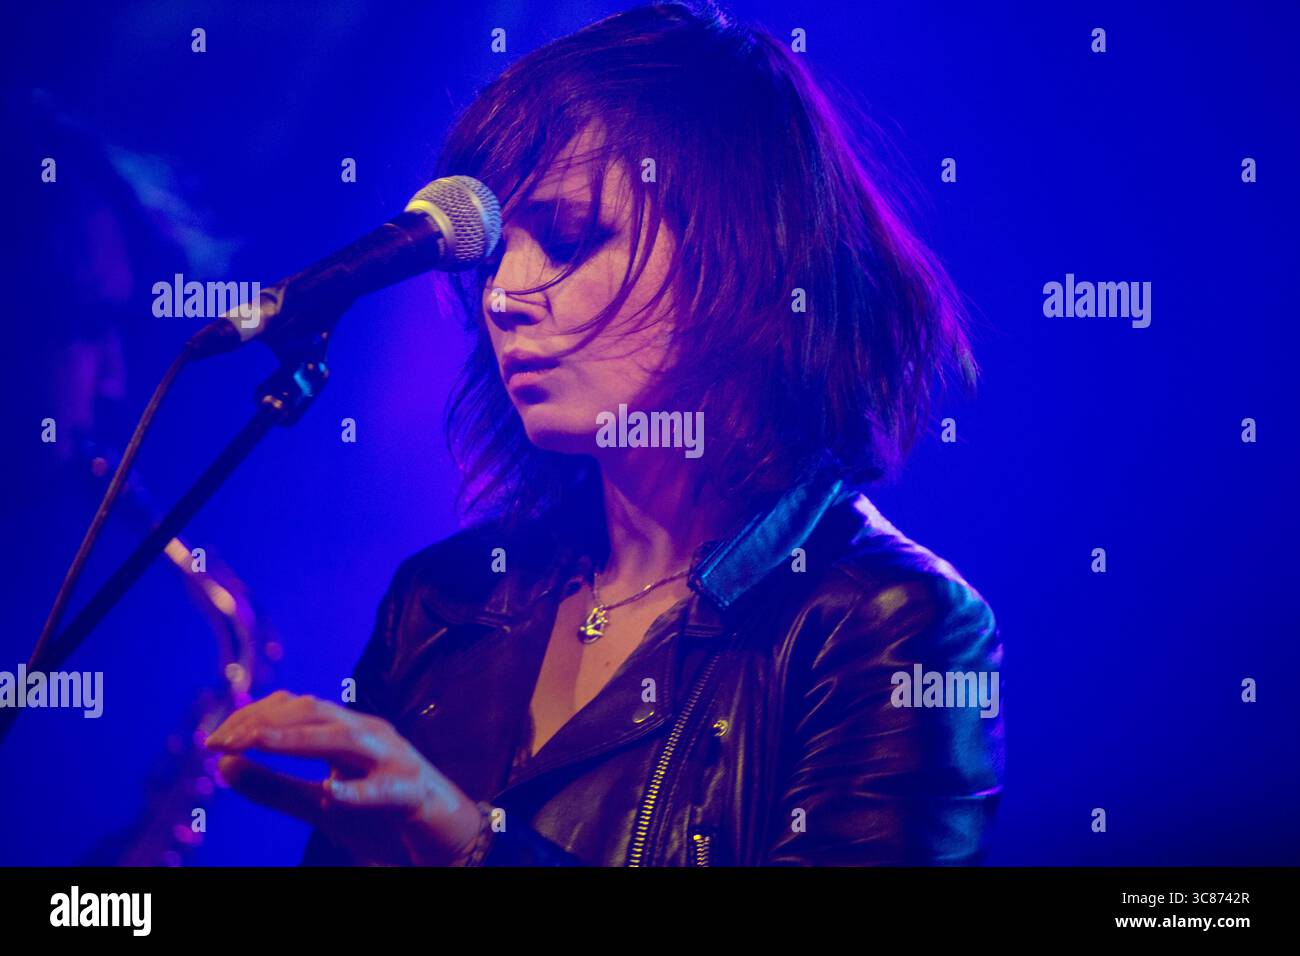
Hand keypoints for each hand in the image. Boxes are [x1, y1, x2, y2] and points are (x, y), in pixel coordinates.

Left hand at [205, 690, 484, 865]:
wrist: (445, 838)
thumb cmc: (385, 818)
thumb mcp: (319, 804)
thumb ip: (274, 786)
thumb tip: (224, 765)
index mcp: (349, 731)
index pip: (295, 708)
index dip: (252, 717)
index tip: (211, 740)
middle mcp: (372, 734)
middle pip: (315, 712)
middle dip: (264, 723)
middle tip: (221, 742)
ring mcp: (396, 760)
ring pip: (346, 739)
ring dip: (299, 740)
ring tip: (259, 744)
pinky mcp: (415, 794)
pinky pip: (386, 790)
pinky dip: (360, 792)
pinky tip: (332, 794)